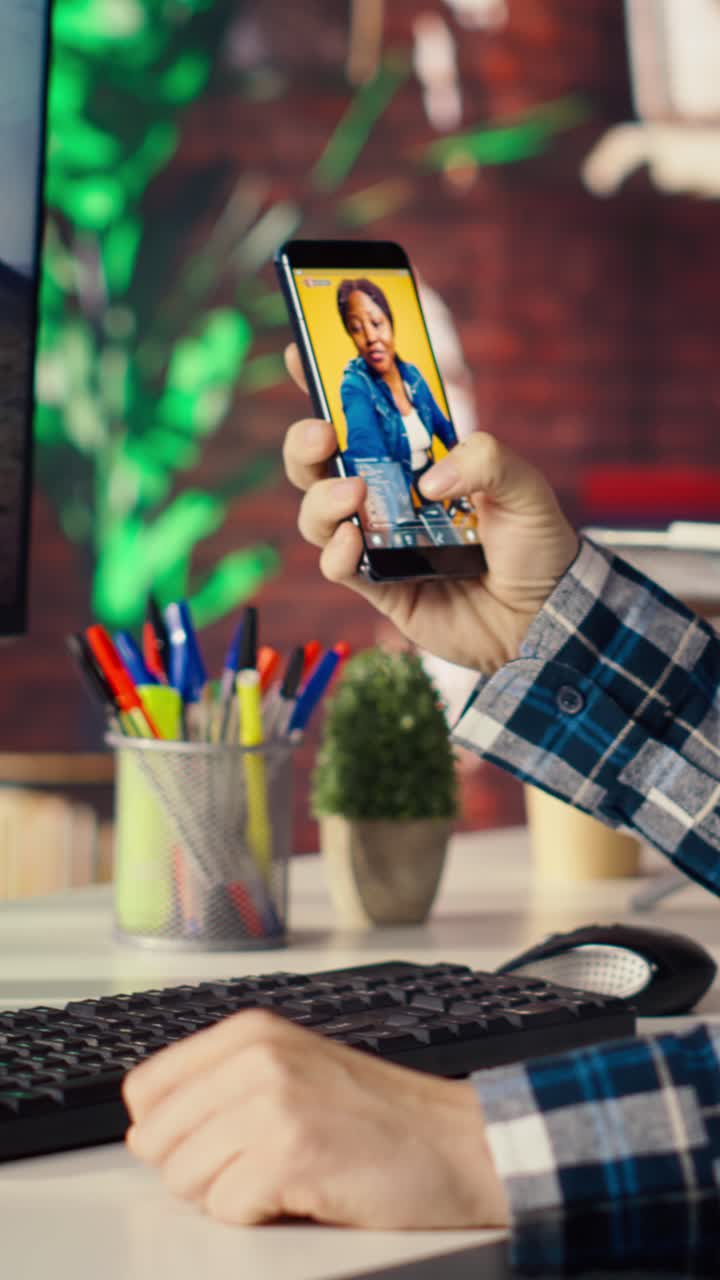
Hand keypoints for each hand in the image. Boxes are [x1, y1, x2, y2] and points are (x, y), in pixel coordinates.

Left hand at [123, 1011, 509, 1228]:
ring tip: (290, 1172)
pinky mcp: (289, 1154)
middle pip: (158, 1142)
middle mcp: (255, 1057)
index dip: (171, 1131)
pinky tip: (308, 1190)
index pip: (147, 1089)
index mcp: (250, 1032)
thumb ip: (220, 1083)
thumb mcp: (294, 1068)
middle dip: (201, 1167)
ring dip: (232, 1192)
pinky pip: (227, 1209)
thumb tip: (146, 1128)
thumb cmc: (384, 1116)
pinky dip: (261, 1215)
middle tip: (262, 1162)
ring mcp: (271, 1103)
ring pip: (186, 1179)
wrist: (460, 1144)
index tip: (213, 1140)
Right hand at [283, 344, 578, 673]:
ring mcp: (378, 540)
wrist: (544, 618)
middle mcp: (387, 495)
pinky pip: (337, 567)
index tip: (298, 353)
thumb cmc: (535, 544)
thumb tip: (428, 480)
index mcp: (416, 460)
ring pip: (317, 513)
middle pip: (320, 463)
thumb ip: (486, 460)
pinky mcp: (378, 586)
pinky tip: (353, 544)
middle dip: (305, 443)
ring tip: (352, 496)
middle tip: (321, 434)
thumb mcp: (524, 486)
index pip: (364, 416)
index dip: (327, 384)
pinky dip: (335, 554)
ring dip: (320, 499)